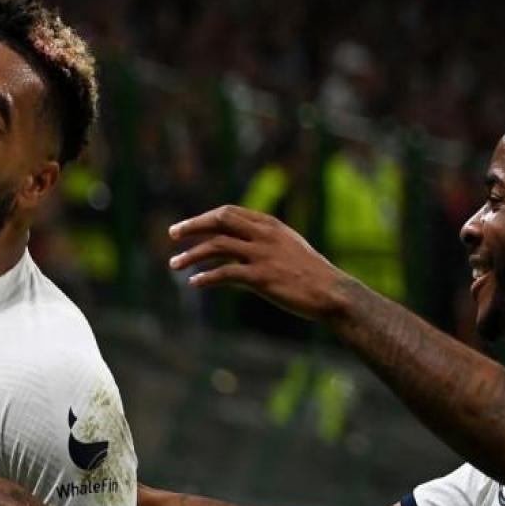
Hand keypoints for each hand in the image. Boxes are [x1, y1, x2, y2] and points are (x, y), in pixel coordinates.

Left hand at [169, 205, 348, 320]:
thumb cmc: (310, 275)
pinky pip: (226, 274)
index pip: (229, 212)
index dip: (204, 218)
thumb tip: (226, 264)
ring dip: (192, 255)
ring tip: (174, 265)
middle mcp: (265, 235)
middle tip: (172, 235)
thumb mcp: (285, 252)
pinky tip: (195, 283)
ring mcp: (263, 255)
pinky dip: (207, 277)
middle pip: (220, 220)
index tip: (185, 227)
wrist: (332, 293)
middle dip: (192, 226)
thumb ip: (257, 249)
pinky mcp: (262, 278)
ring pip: (217, 246)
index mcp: (270, 225)